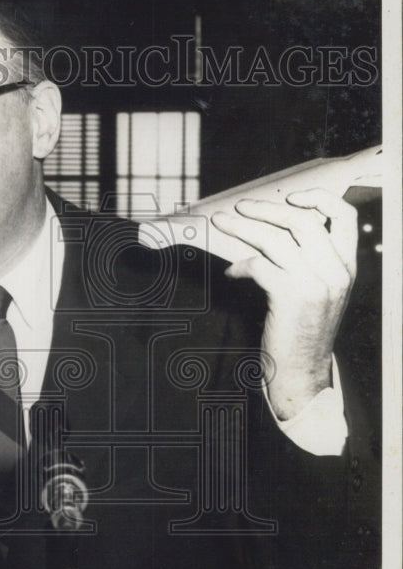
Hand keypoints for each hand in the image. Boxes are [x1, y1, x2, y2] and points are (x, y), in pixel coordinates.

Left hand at [211, 188, 356, 420]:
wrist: (302, 373)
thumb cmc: (303, 332)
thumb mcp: (318, 292)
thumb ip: (310, 261)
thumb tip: (277, 229)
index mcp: (347, 266)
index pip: (343, 216)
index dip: (318, 198)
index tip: (291, 195)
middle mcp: (336, 271)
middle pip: (301, 221)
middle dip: (266, 209)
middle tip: (239, 207)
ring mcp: (315, 283)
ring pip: (275, 239)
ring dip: (243, 228)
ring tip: (222, 223)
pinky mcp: (291, 297)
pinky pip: (259, 266)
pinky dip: (240, 266)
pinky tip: (231, 273)